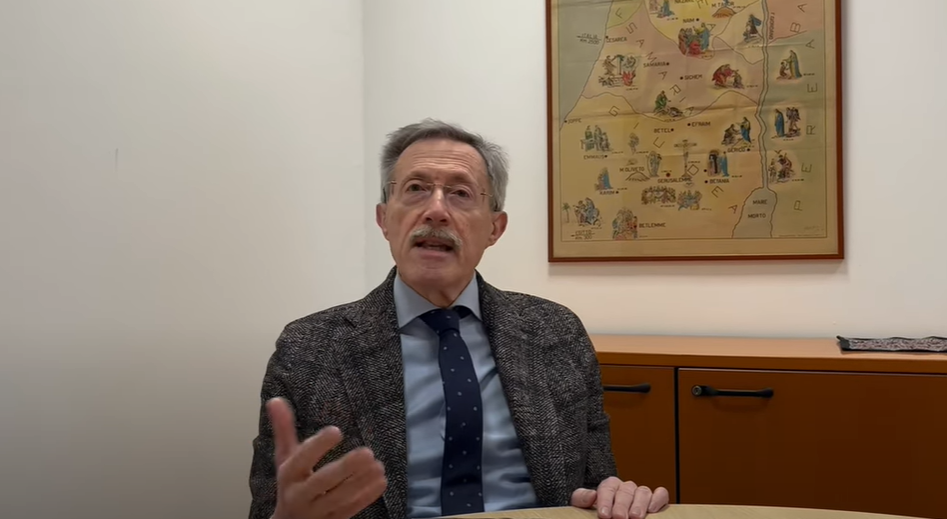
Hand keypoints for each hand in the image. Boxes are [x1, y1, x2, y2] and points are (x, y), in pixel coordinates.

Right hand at [267, 397, 387, 518]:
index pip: (302, 459)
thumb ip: (284, 430)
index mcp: (289, 475)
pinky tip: (381, 481)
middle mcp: (300, 495)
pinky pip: (350, 510)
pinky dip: (366, 497)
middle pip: (322, 481)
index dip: (318, 446)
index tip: (336, 431)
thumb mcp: (285, 459)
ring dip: (360, 482)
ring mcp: (317, 512)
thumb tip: (275, 400)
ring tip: (378, 465)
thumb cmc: (291, 484)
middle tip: (367, 452)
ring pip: (339, 498)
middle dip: (345, 468)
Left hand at [571, 477, 668, 518]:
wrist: (608, 516)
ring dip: (639, 505)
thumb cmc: (600, 512)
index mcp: (610, 485)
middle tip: (619, 518)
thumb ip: (582, 498)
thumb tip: (591, 495)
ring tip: (635, 517)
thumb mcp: (584, 506)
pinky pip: (661, 494)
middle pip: (626, 491)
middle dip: (622, 505)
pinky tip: (652, 509)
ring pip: (643, 492)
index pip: (608, 487)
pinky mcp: (656, 500)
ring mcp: (641, 493)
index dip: (605, 500)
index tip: (603, 515)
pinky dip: (658, 499)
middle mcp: (627, 487)